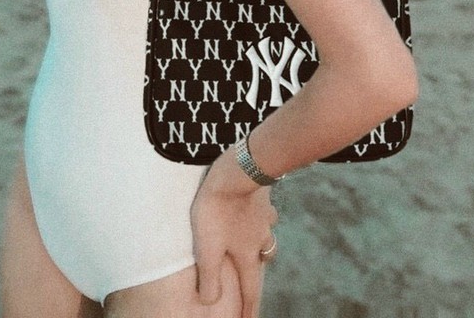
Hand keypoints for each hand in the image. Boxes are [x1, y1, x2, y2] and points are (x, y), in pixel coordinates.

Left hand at [190, 149, 279, 317]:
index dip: (248, 309)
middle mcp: (259, 238)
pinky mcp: (261, 195)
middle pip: (262, 262)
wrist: (240, 168)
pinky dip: (259, 213)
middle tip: (250, 277)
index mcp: (247, 254)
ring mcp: (264, 216)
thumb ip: (209, 276)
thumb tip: (209, 302)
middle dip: (256, 272)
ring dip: (259, 240)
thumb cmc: (219, 208)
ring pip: (265, 234)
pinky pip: (263, 209)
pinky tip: (252, 205)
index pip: (250, 290)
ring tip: (251, 239)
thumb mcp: (208, 247)